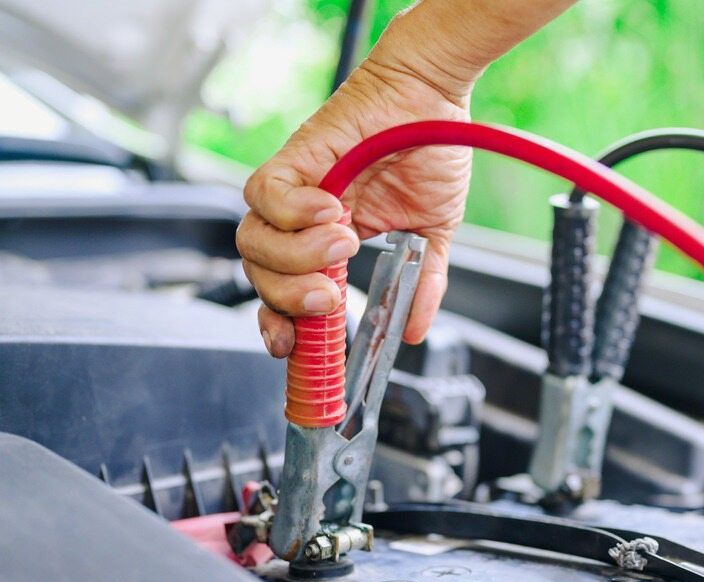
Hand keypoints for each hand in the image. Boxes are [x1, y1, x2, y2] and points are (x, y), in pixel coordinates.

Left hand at [237, 42, 472, 356]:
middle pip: (258, 275)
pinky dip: (292, 212)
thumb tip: (414, 329)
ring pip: (253, 239)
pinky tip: (333, 211)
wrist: (434, 96)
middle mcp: (302, 220)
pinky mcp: (294, 156)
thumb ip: (422, 283)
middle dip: (288, 299)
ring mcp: (295, 190)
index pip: (283, 292)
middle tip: (331, 298)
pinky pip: (263, 193)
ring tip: (344, 245)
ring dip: (295, 256)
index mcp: (328, 243)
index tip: (295, 348)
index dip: (280, 324)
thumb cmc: (430, 151)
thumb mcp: (430, 235)